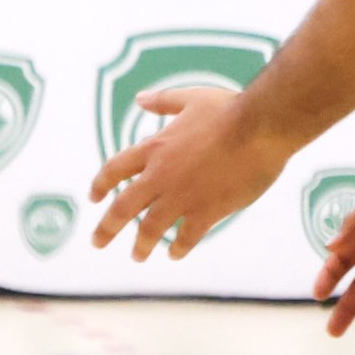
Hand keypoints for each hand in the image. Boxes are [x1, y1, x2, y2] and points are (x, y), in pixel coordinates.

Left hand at [85, 82, 281, 260]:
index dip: (101, 185)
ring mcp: (182, 195)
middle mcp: (160, 175)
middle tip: (97, 242)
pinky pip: (188, 236)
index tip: (94, 199)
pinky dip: (179, 247)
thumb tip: (140, 98)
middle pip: (123, 207)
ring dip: (142, 244)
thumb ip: (162, 102)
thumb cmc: (229, 109)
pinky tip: (175, 255)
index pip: (115, 170)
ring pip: (151, 227)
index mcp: (154, 148)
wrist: (260, 127)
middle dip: (106, 228)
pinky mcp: (209, 209)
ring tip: (138, 256)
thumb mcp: (189, 98)